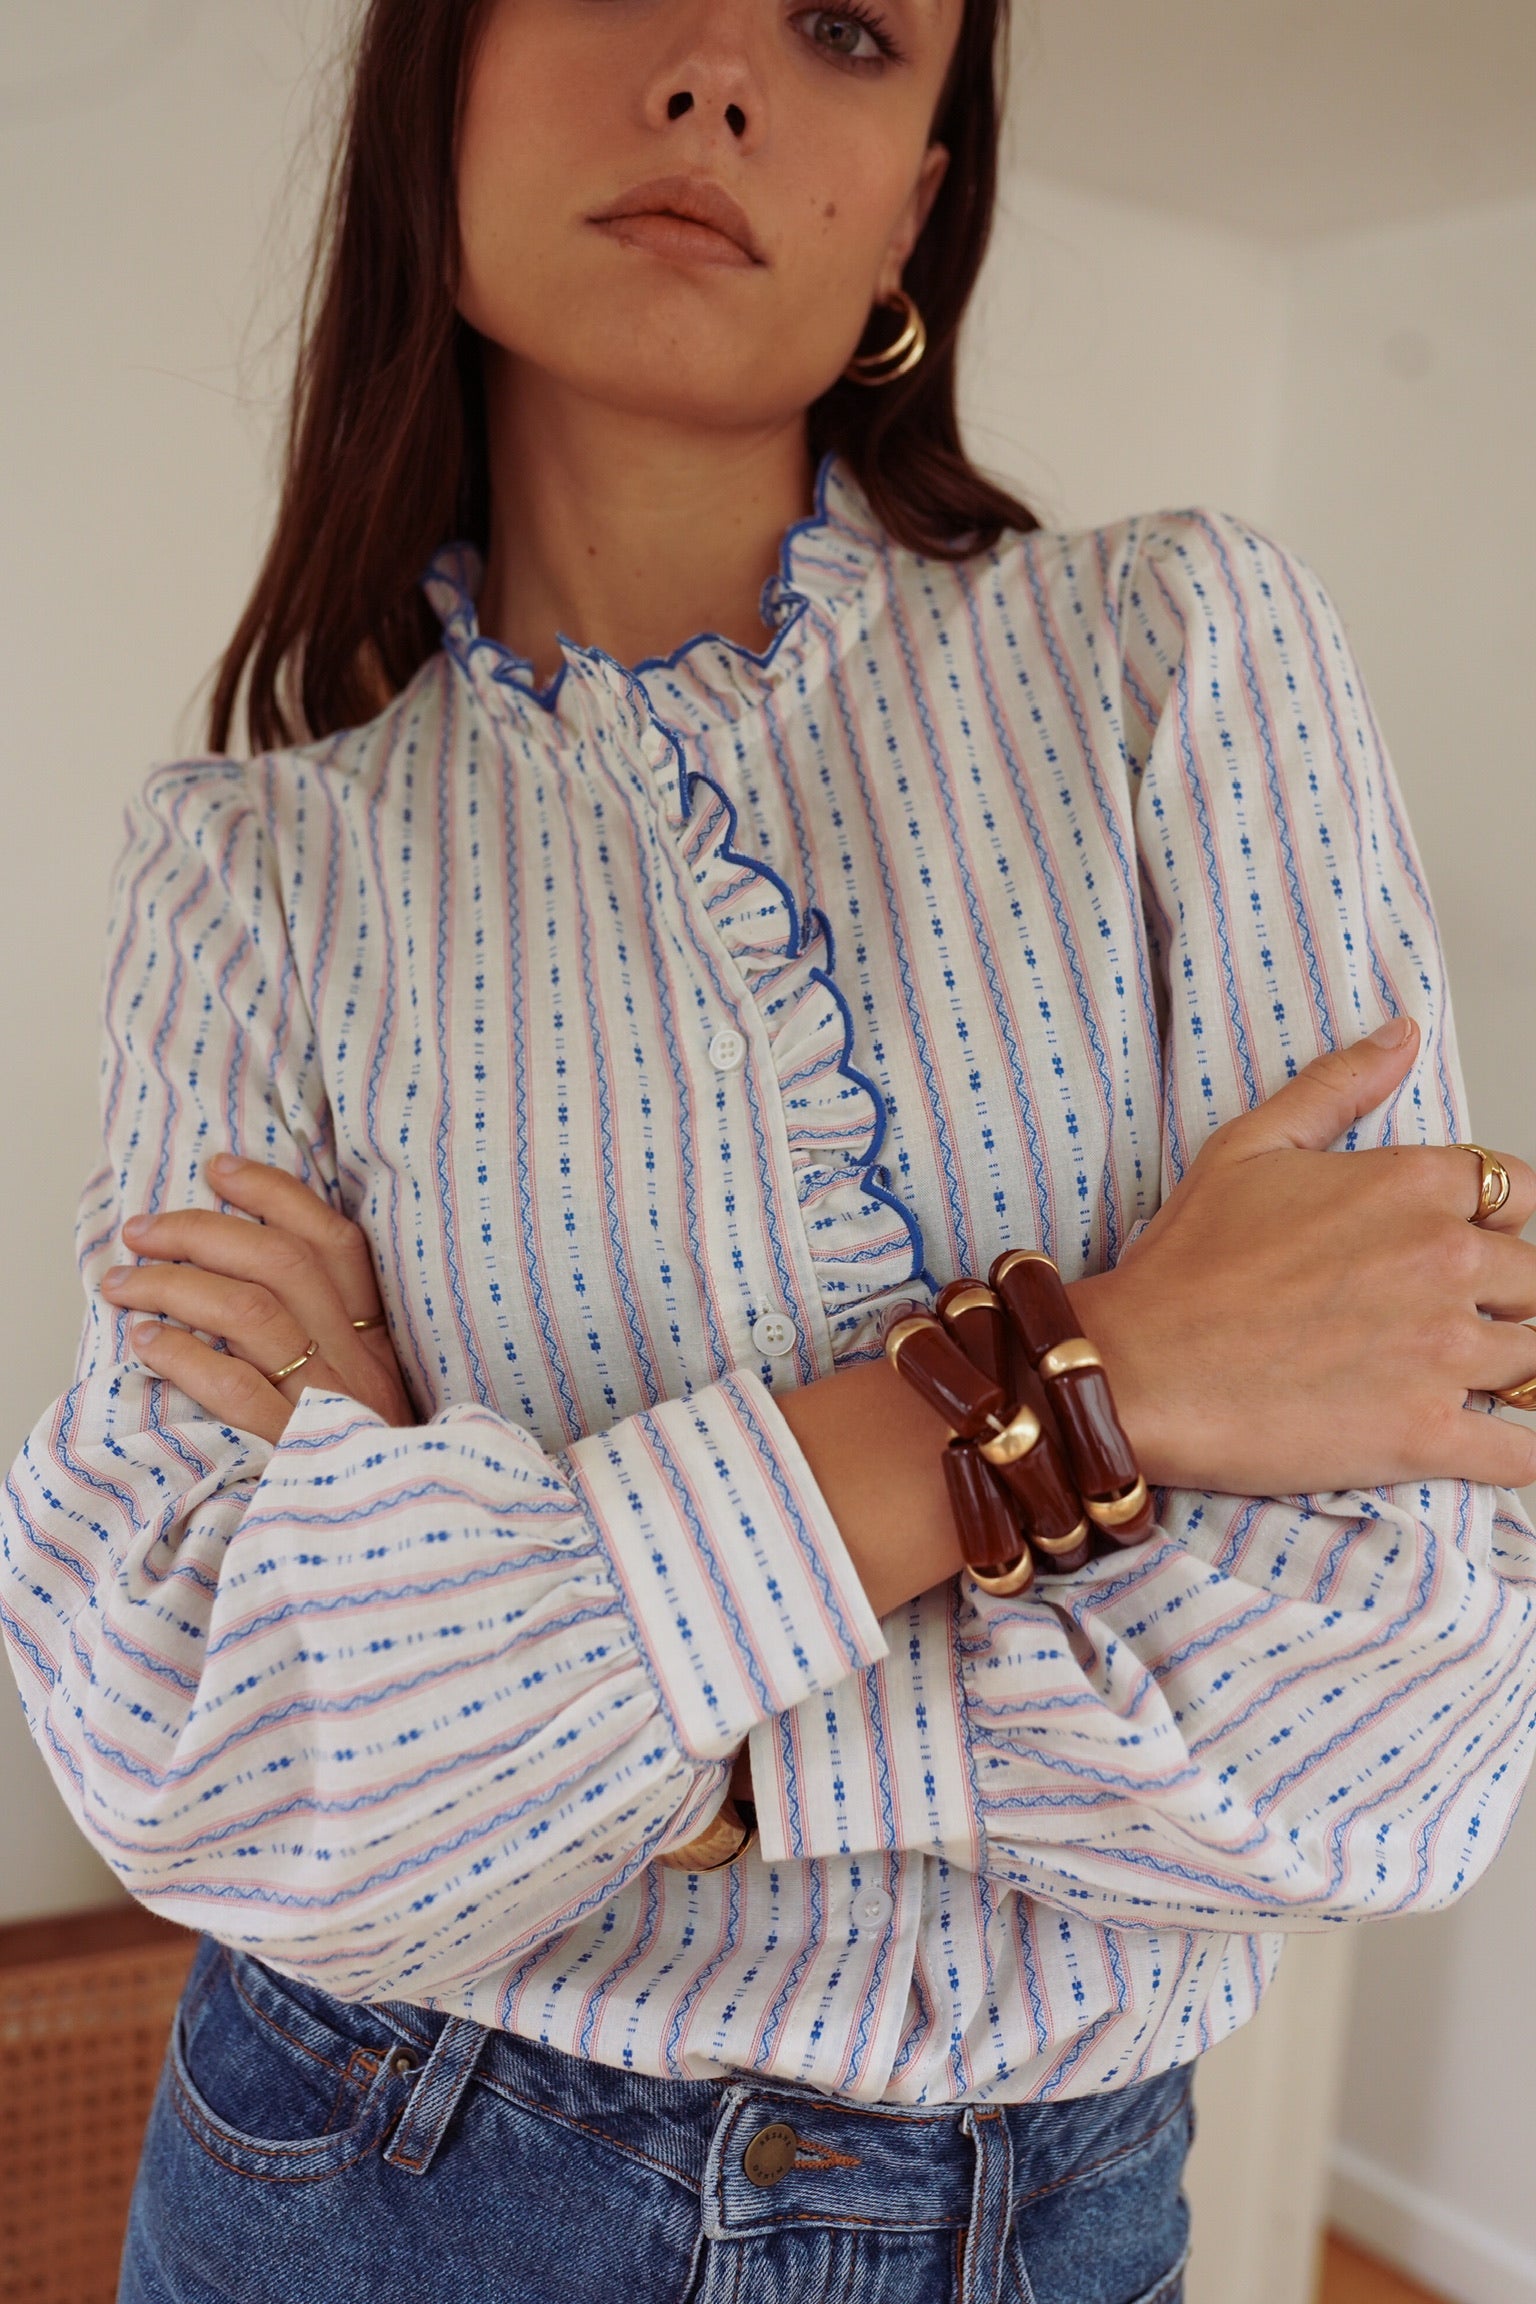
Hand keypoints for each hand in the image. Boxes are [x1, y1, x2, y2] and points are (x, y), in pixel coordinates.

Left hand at [101, 1156, 413, 1443]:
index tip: (220, 1169)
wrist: (414, 1545)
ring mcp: (332, 1403)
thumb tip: (251, 1278)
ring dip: (175, 1285)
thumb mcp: (374, 1391)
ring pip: (250, 1313)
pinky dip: (183, 1357)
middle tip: (143, 1228)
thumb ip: (335, 1338)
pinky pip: (235, 1388)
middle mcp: (362, 1361)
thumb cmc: (378, 1463)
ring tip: (124, 1283)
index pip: (335, 1240)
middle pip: (281, 1263)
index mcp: (380, 1338)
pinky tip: (146, 1345)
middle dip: (202, 1229)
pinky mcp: (298, 1450)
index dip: (276, 1194)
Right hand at [1070, 1019, 1535, 1495]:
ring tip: (1456, 1381)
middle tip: (1452, 1323)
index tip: (1466, 1249)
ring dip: (1508, 1372)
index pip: (1521, 1194)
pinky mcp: (1428, 1435)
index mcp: (1414, 1186)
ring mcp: (1444, 1352)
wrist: (1136, 1369)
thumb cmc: (1183, 1266)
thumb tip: (1402, 1037)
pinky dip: (1520, 1453)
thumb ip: (1336, 1087)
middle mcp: (1446, 1260)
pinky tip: (1494, 1447)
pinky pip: (1524, 1453)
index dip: (1499, 1223)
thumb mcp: (1248, 1147)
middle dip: (1507, 1302)